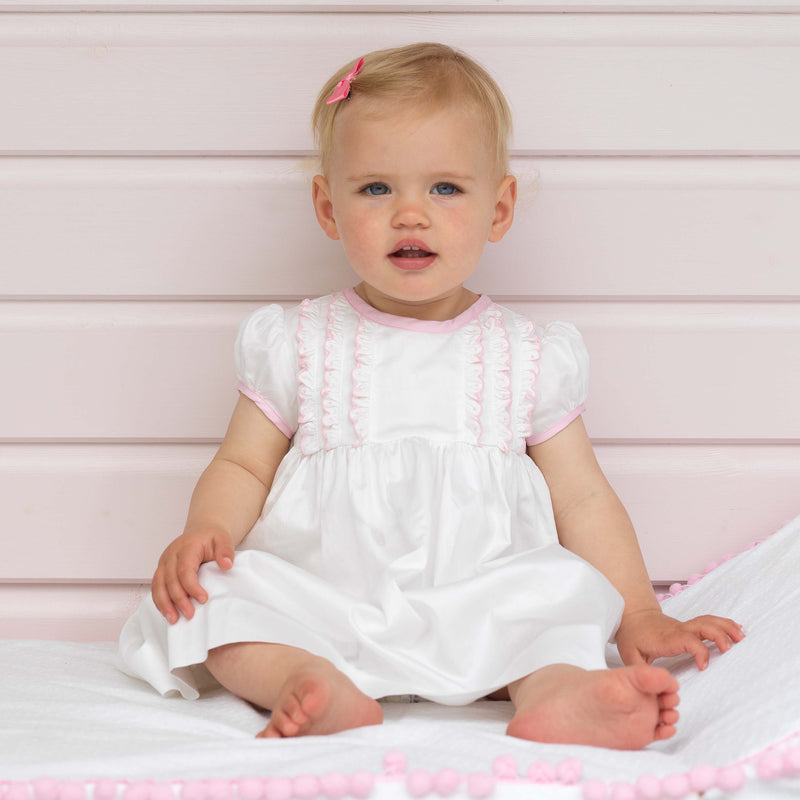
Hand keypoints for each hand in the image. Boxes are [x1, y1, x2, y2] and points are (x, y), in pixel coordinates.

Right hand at [151, 528, 234, 623]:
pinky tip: (167, 613)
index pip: (185, 569)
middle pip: (170, 580)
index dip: (192, 586)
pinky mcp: (161, 570)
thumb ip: (225, 551)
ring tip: (173, 619)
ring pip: (158, 585)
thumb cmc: (211, 538)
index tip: (203, 599)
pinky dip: (160, 601)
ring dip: (164, 604)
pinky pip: (156, 587)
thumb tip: (226, 565)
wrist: (201, 532)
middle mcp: (171, 555)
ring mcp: (164, 562)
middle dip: (179, 599)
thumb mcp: (223, 539)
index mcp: (186, 547)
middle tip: (190, 614)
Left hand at [616, 608, 744, 670]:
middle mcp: (678, 630)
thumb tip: (653, 684)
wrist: (632, 617)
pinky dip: (723, 624)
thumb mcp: (629, 655)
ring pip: (707, 621)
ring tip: (742, 637)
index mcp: (667, 638)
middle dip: (718, 635)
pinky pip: (708, 622)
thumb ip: (640, 671)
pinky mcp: (688, 627)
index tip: (704, 667)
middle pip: (702, 626)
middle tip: (731, 649)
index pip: (688, 641)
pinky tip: (736, 628)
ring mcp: (684, 626)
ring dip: (725, 627)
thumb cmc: (632, 636)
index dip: (699, 652)